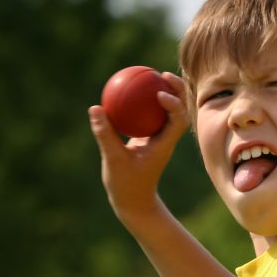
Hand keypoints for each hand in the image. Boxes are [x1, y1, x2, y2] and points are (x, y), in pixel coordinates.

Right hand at [88, 72, 189, 221]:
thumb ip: (105, 135)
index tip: (160, 93)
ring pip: (168, 110)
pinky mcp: (150, 138)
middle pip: (180, 109)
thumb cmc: (125, 185)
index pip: (178, 120)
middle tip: (163, 74)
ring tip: (153, 74)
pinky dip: (146, 102)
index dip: (175, 104)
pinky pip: (151, 115)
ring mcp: (159, 138)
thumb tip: (95, 108)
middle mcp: (166, 139)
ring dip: (166, 91)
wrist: (134, 202)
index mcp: (165, 145)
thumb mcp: (113, 160)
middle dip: (178, 90)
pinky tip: (132, 90)